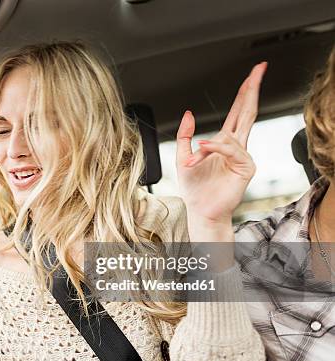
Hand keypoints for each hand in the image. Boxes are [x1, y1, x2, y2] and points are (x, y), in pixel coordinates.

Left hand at [176, 62, 267, 240]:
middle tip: (259, 70)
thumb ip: (185, 135)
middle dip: (252, 90)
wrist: (199, 210)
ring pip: (231, 135)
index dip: (245, 91)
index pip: (237, 111)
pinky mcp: (245, 167)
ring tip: (193, 160)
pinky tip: (204, 151)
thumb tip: (188, 114)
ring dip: (207, 146)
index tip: (253, 74)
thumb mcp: (183, 156)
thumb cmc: (195, 188)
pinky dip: (216, 148)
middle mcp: (235, 146)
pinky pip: (232, 150)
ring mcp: (242, 156)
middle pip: (247, 112)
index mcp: (223, 141)